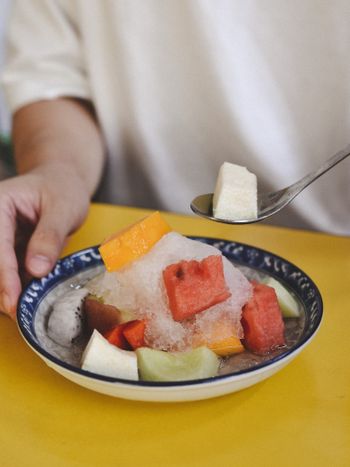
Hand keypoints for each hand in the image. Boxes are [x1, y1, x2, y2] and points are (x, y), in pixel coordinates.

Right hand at [0, 165, 89, 318]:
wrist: (63, 183)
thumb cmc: (63, 188)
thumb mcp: (64, 208)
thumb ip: (50, 236)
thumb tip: (36, 270)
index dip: (4, 275)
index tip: (12, 300)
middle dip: (2, 287)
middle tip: (17, 313)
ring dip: (8, 290)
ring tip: (24, 312)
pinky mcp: (7, 249)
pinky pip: (9, 271)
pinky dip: (17, 286)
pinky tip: (28, 301)